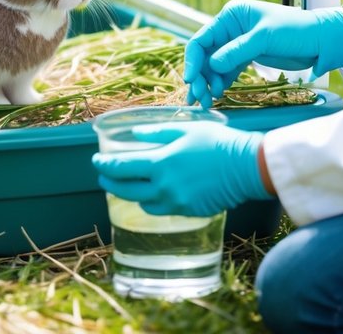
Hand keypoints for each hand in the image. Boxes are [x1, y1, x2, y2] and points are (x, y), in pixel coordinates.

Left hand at [92, 122, 269, 215]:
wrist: (247, 168)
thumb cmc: (218, 143)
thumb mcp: (186, 130)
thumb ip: (157, 134)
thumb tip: (136, 135)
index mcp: (161, 164)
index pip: (122, 168)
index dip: (105, 165)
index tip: (95, 160)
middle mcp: (164, 188)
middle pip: (126, 190)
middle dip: (110, 182)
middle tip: (104, 176)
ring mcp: (176, 203)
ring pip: (143, 203)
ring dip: (132, 194)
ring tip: (129, 185)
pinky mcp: (188, 212)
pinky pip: (162, 209)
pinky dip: (153, 201)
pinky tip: (154, 192)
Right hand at [185, 0, 342, 107]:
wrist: (322, 41)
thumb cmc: (296, 30)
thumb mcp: (265, 38)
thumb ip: (237, 50)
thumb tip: (212, 65)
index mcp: (232, 15)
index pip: (203, 38)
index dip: (193, 60)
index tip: (191, 80)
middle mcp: (231, 28)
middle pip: (206, 54)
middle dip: (199, 76)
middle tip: (197, 98)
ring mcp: (237, 43)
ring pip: (214, 65)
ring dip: (208, 83)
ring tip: (206, 102)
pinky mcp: (247, 57)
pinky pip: (227, 71)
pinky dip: (220, 83)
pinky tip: (218, 96)